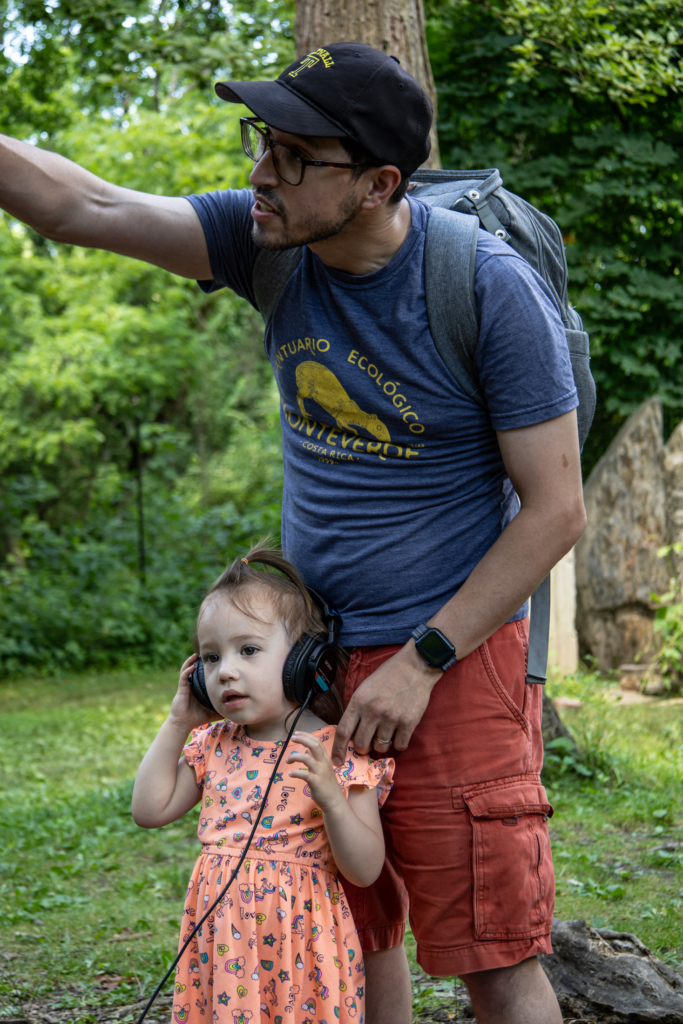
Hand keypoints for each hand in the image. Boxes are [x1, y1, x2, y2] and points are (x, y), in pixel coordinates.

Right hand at [168, 654, 220, 730]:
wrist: (184, 724)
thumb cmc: (197, 718)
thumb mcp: (212, 711)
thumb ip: (222, 708)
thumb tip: (235, 708)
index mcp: (198, 689)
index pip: (202, 675)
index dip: (206, 668)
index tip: (214, 661)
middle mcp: (191, 685)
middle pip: (194, 670)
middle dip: (198, 662)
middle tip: (205, 654)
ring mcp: (185, 686)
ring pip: (186, 670)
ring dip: (190, 662)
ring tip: (196, 655)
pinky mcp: (181, 689)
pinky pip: (183, 677)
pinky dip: (187, 670)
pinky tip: (192, 666)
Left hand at [285, 732, 345, 812]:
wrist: (334, 801)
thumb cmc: (327, 785)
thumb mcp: (323, 769)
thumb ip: (316, 759)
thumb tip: (307, 750)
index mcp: (325, 759)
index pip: (317, 742)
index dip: (306, 735)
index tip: (296, 734)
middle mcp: (324, 763)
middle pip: (314, 745)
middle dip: (302, 739)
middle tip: (292, 738)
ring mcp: (320, 772)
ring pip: (307, 758)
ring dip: (295, 757)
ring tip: (288, 761)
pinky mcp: (316, 782)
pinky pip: (304, 774)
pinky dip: (295, 773)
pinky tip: (290, 774)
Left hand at [330, 643, 440, 764]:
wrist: (415, 667)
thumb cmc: (388, 676)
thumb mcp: (365, 688)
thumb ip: (357, 709)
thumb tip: (351, 733)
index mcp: (359, 701)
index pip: (343, 731)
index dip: (338, 749)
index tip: (337, 761)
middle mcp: (373, 711)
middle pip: (361, 744)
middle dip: (362, 748)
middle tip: (367, 743)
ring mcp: (391, 718)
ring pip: (380, 747)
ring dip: (381, 745)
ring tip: (386, 732)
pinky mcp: (408, 723)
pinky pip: (399, 746)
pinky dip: (398, 743)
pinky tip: (399, 733)